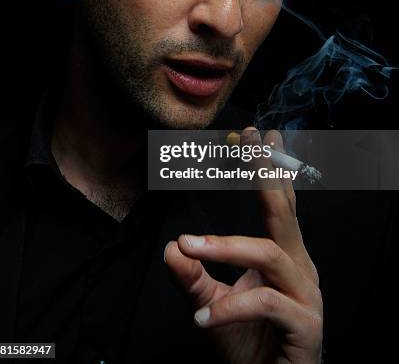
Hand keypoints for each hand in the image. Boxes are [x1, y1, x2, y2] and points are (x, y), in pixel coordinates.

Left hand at [164, 128, 322, 363]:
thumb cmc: (249, 345)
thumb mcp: (214, 306)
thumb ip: (194, 277)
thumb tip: (170, 248)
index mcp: (285, 257)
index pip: (278, 204)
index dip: (267, 169)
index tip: (256, 134)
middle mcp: (301, 268)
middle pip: (284, 213)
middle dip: (266, 174)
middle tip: (250, 141)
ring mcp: (306, 296)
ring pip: (269, 255)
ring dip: (227, 247)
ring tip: (190, 247)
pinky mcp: (305, 326)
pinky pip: (265, 305)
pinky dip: (230, 307)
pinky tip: (204, 319)